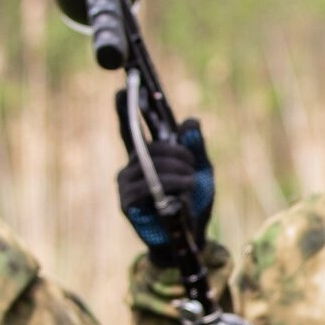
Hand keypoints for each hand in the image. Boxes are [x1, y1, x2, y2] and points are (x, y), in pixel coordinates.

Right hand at [115, 113, 213, 265]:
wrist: (192, 236)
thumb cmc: (194, 202)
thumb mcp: (201, 170)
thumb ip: (195, 147)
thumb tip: (190, 121)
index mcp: (147, 155)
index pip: (134, 129)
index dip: (127, 109)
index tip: (122, 87)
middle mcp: (132, 166)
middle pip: (150, 144)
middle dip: (177, 153)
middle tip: (191, 166)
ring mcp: (126, 183)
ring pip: (152, 163)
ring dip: (178, 172)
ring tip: (191, 183)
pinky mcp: (126, 201)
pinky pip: (149, 184)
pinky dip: (172, 186)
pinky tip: (183, 195)